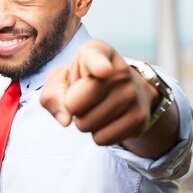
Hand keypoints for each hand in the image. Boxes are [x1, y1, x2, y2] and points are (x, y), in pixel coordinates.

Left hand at [40, 40, 155, 144]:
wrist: (124, 89)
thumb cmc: (83, 82)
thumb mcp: (61, 79)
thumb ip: (52, 95)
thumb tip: (66, 120)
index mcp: (97, 52)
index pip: (96, 59)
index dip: (98, 65)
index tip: (103, 70)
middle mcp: (120, 72)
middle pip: (75, 105)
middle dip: (71, 107)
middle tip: (84, 98)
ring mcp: (132, 95)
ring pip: (87, 125)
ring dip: (84, 123)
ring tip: (96, 108)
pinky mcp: (139, 118)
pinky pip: (102, 139)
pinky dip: (98, 135)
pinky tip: (107, 120)